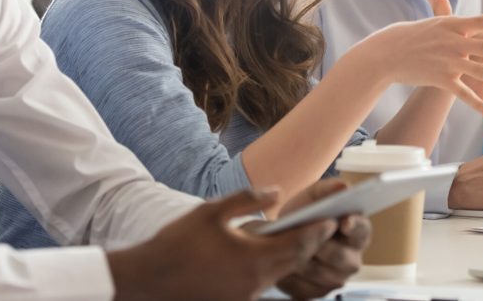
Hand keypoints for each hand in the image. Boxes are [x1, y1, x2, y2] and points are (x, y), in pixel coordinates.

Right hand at [106, 188, 335, 300]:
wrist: (150, 278)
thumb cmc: (179, 240)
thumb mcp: (212, 211)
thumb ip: (248, 199)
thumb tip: (278, 192)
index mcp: (252, 257)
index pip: (298, 244)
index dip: (318, 231)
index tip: (332, 218)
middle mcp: (255, 281)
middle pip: (295, 262)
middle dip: (312, 244)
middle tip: (327, 228)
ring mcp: (246, 296)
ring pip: (281, 275)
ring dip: (294, 257)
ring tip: (304, 240)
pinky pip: (265, 285)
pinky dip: (275, 269)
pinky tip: (272, 257)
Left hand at [275, 180, 370, 299]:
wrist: (280, 236)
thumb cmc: (303, 214)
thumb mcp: (312, 197)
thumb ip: (327, 189)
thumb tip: (344, 186)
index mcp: (357, 232)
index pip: (362, 230)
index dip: (354, 226)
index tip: (343, 221)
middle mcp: (352, 259)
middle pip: (343, 258)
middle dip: (323, 247)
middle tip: (306, 238)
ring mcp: (336, 279)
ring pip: (322, 275)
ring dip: (303, 262)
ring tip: (287, 250)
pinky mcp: (317, 293)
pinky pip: (305, 289)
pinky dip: (291, 278)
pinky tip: (282, 266)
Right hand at [347, 0, 482, 123]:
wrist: (386, 52)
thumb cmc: (409, 36)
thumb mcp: (432, 23)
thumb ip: (448, 17)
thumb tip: (455, 5)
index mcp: (453, 25)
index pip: (482, 22)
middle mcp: (453, 41)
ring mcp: (448, 61)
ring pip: (481, 72)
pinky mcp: (441, 79)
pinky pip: (464, 94)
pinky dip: (480, 106)